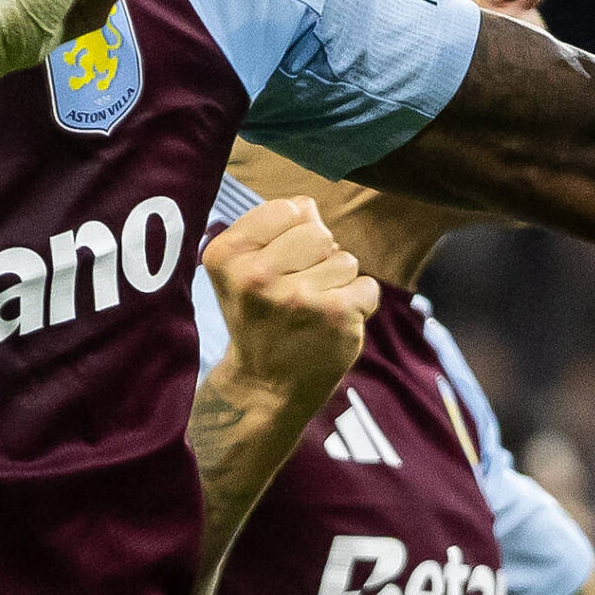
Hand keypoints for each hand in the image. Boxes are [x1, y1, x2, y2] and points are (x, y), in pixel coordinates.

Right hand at [202, 197, 378, 407]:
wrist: (264, 387)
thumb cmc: (259, 318)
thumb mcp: (242, 270)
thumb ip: (272, 228)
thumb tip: (309, 207)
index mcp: (227, 255)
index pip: (287, 208)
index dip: (291, 233)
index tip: (277, 264)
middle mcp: (257, 275)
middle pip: (318, 231)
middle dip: (316, 257)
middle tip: (296, 292)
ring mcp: (298, 297)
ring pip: (345, 259)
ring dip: (336, 283)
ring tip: (311, 311)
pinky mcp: (336, 316)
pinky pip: (367, 286)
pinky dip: (356, 305)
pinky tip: (330, 325)